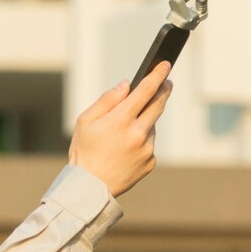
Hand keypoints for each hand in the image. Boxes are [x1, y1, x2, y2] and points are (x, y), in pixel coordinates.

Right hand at [68, 62, 173, 196]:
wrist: (90, 187)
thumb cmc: (84, 151)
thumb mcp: (86, 121)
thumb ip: (107, 100)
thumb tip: (126, 85)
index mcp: (121, 119)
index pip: (146, 90)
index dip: (157, 75)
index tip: (166, 65)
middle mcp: (138, 132)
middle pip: (158, 104)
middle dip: (163, 90)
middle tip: (166, 82)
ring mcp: (146, 148)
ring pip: (151, 125)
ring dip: (145, 120)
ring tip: (124, 131)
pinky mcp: (150, 161)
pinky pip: (149, 144)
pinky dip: (141, 141)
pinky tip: (125, 149)